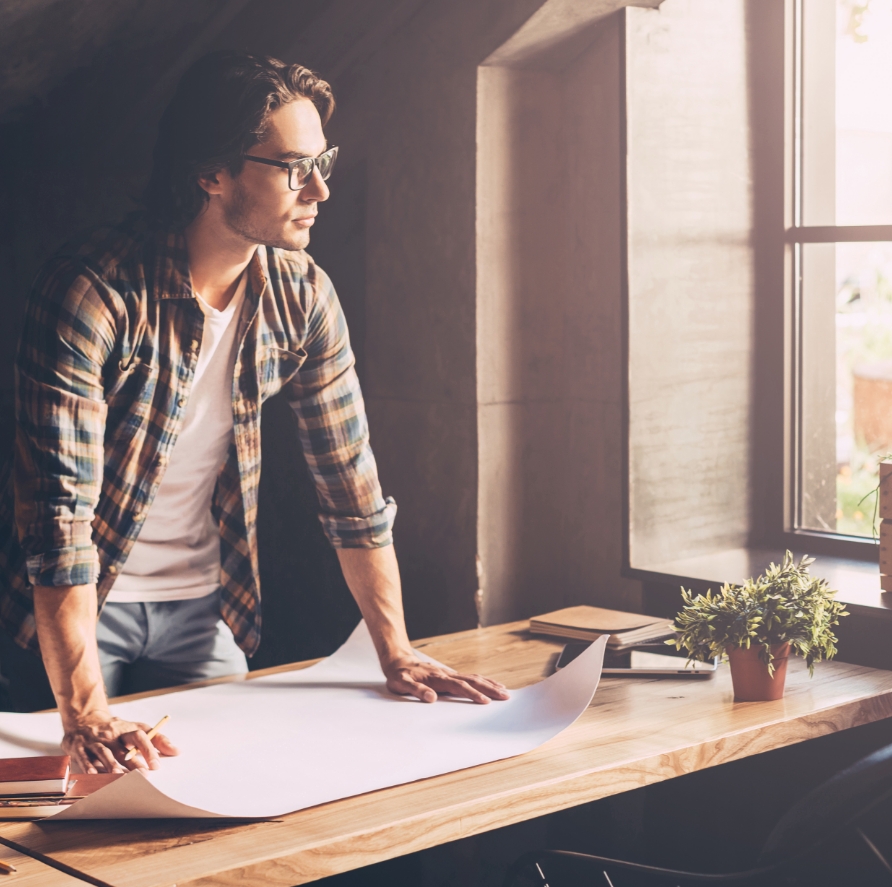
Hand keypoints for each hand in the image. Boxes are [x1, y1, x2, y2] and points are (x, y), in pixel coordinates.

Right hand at [62, 711, 178, 773]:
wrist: (85, 718)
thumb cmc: (116, 729)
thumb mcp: (136, 729)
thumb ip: (157, 739)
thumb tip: (177, 751)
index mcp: (127, 730)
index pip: (140, 737)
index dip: (149, 750)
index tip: (157, 764)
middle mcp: (111, 735)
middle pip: (123, 748)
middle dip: (133, 762)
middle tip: (142, 775)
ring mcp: (94, 741)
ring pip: (104, 753)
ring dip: (111, 764)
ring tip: (119, 776)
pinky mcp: (79, 747)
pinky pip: (83, 757)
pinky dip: (88, 766)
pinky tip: (93, 775)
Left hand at [383, 656, 509, 703]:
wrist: (399, 660)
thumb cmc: (400, 674)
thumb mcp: (402, 683)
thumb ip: (416, 690)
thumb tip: (431, 698)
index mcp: (437, 679)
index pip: (459, 686)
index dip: (472, 694)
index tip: (486, 701)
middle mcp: (446, 674)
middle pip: (472, 680)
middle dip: (489, 688)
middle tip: (506, 696)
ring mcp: (449, 674)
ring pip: (473, 677)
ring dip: (489, 684)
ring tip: (504, 690)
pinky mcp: (450, 675)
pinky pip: (469, 677)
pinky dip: (482, 680)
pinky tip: (489, 684)